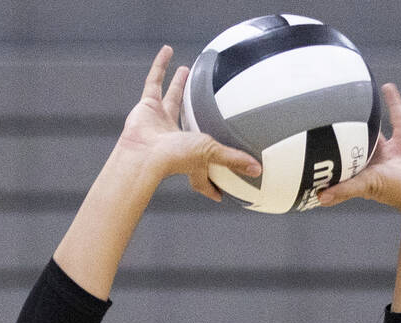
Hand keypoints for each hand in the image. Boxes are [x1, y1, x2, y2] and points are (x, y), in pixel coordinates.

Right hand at [117, 46, 261, 200]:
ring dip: (177, 85)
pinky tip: (167, 51)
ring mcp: (159, 121)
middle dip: (193, 118)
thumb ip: (233, 159)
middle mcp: (174, 139)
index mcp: (190, 156)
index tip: (218, 193)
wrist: (143, 154)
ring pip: (171, 98)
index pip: (202, 176)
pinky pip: (154, 81)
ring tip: (184, 71)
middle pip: (187, 124)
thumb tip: (257, 170)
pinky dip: (160, 66)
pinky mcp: (146, 107)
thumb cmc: (174, 159)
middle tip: (202, 108)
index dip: (210, 185)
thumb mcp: (210, 154)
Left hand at [318, 83, 400, 215]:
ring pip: (375, 129)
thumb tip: (320, 198)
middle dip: (343, 133)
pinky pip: (398, 118)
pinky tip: (385, 87)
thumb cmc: (400, 192)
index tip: (314, 142)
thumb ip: (345, 189)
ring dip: (367, 116)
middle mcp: (374, 163)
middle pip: (355, 144)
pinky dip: (393, 102)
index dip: (328, 153)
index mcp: (362, 173)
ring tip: (353, 98)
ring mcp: (391, 152)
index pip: (341, 161)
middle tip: (328, 114)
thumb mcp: (368, 185)